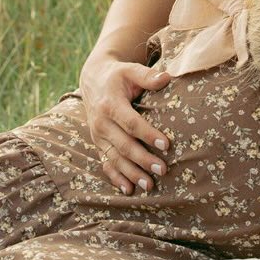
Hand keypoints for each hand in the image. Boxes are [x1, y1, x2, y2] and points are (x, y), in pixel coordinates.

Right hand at [79, 53, 173, 194]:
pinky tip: (128, 190)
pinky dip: (116, 178)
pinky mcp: (98, 144)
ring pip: (115, 158)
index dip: (147, 134)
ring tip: (149, 185)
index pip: (131, 122)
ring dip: (131, 173)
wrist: (93, 81)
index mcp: (110, 105)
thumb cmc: (118, 76)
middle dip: (143, 160)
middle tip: (163, 170)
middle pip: (123, 145)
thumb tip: (167, 77)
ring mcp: (98, 136)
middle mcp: (101, 123)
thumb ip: (147, 75)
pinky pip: (105, 163)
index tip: (166, 144)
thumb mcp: (130, 70)